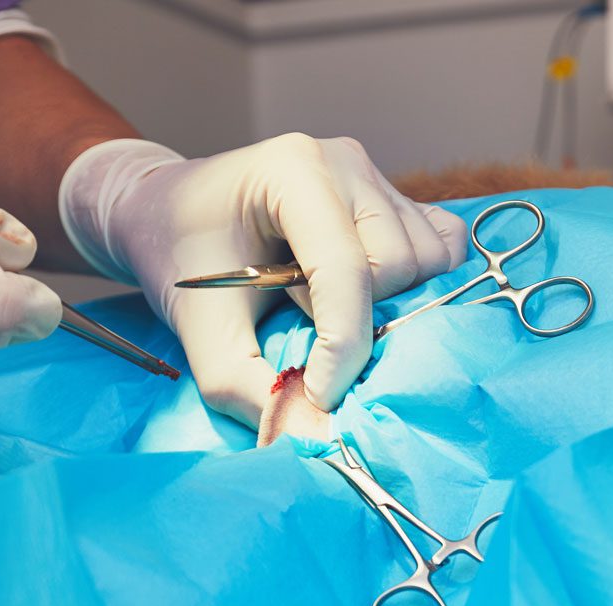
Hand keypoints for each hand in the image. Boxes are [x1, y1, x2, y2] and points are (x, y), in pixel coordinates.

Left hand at [59, 135, 467, 421]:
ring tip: (328, 308)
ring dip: (390, 304)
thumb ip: (250, 389)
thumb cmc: (183, 263)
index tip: (320, 396)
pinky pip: (442, 249)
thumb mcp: (201, 336)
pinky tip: (371, 296)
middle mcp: (345, 163)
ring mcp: (376, 177)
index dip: (342, 347)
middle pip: (397, 265)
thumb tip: (317, 436)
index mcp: (293, 172)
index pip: (346, 270)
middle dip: (360, 319)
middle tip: (304, 329)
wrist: (170, 214)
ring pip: (428, 261)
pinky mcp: (398, 200)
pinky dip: (420, 285)